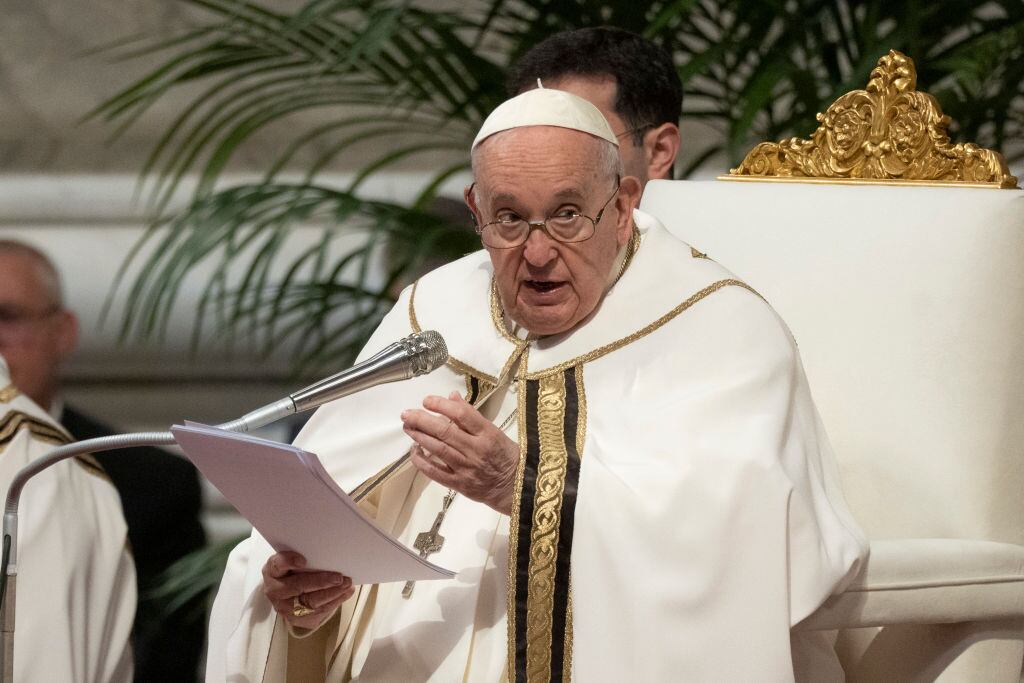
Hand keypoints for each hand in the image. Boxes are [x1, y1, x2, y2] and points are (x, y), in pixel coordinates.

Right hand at [262, 551, 354, 630]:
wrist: (285, 596)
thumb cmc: (291, 574)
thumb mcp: (290, 562)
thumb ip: (301, 557)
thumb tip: (325, 554)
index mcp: (272, 572)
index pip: (277, 565)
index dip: (289, 562)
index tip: (303, 561)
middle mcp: (275, 592)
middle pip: (298, 587)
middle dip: (321, 582)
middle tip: (339, 577)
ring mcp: (285, 609)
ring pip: (311, 603)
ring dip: (333, 593)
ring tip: (347, 584)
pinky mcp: (296, 621)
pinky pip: (318, 613)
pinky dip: (334, 602)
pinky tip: (344, 593)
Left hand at [401, 392, 518, 514]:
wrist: (514, 486)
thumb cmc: (504, 455)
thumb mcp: (494, 431)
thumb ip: (471, 415)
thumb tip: (451, 397)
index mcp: (487, 434)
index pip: (462, 415)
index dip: (441, 405)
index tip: (427, 400)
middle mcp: (476, 450)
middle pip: (445, 431)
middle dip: (422, 420)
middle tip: (406, 414)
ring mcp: (466, 468)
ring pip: (439, 449)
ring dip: (419, 437)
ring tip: (407, 427)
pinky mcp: (459, 484)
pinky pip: (436, 472)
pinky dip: (422, 462)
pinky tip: (413, 451)